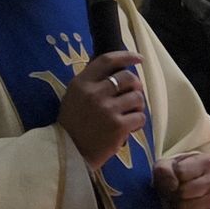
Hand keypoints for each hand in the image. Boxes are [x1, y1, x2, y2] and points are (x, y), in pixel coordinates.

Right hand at [58, 51, 145, 168]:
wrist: (69, 152)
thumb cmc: (73, 124)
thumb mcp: (74, 96)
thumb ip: (91, 82)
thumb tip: (116, 68)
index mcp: (82, 83)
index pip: (107, 60)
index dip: (126, 56)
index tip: (139, 59)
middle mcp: (94, 93)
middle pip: (128, 77)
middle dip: (135, 85)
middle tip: (132, 95)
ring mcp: (107, 110)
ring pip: (137, 97)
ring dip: (138, 105)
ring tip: (129, 114)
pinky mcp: (118, 126)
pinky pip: (140, 117)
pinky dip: (138, 122)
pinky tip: (129, 127)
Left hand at [156, 152, 209, 208]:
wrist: (189, 187)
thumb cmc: (176, 174)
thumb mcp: (166, 165)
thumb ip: (164, 169)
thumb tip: (173, 185)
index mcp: (206, 162)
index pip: (181, 172)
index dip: (171, 177)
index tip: (173, 177)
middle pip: (184, 191)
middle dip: (174, 193)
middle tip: (174, 191)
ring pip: (187, 206)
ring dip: (178, 205)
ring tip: (180, 199)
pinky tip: (186, 208)